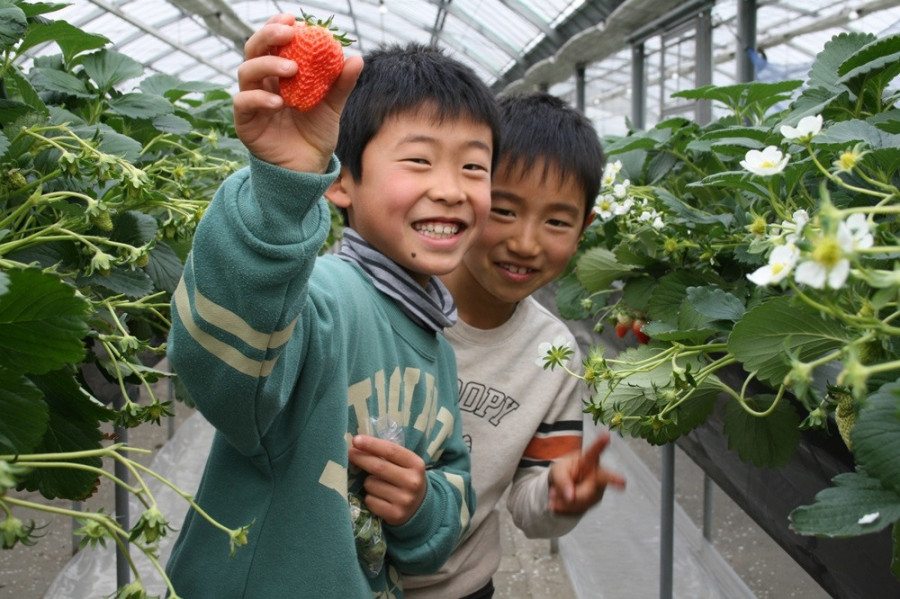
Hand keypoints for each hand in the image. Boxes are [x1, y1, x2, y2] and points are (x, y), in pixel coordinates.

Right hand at [233, 13, 362, 172]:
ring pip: (246, 72)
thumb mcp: (332, 107)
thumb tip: (356, 58)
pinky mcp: (245, 122)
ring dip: (267, 65)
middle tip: (288, 33)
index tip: (292, 19)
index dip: (277, 27)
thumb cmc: (316, 134)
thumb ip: (341, 84)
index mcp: (279, 75)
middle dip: (268, 36)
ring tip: (291, 68)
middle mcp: (262, 84)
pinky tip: (278, 102)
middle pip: (253, 50)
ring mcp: (251, 102)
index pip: (272, 43)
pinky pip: (243, 103)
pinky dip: (259, 98)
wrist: (308, 168)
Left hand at [348, 435, 427, 526]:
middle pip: (378, 467)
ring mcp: (404, 500)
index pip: (391, 450)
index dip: (371, 444)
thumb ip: (387, 454)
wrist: (420, 507)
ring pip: (371, 484)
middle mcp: (412, 482)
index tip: (356, 440)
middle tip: (349, 452)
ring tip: (377, 485)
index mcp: (416, 464)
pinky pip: (370, 500)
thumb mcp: (405, 464)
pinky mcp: (395, 514)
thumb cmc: (406, 478)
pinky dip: (369, 497)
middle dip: (360, 458)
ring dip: (368, 482)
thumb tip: (358, 444)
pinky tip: (379, 498)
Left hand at [547, 431, 625, 514]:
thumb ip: (562, 482)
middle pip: (604, 478)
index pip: (594, 451)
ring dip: (564, 499)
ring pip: (582, 498)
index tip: (607, 435)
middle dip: (613, 480)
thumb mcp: (557, 472)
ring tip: (558, 493)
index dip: (601, 443)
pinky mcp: (592, 503)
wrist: (560, 489)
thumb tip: (571, 497)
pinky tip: (561, 502)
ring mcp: (597, 490)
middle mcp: (597, 474)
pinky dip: (564, 507)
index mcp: (587, 460)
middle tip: (623, 482)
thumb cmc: (562, 473)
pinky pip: (576, 508)